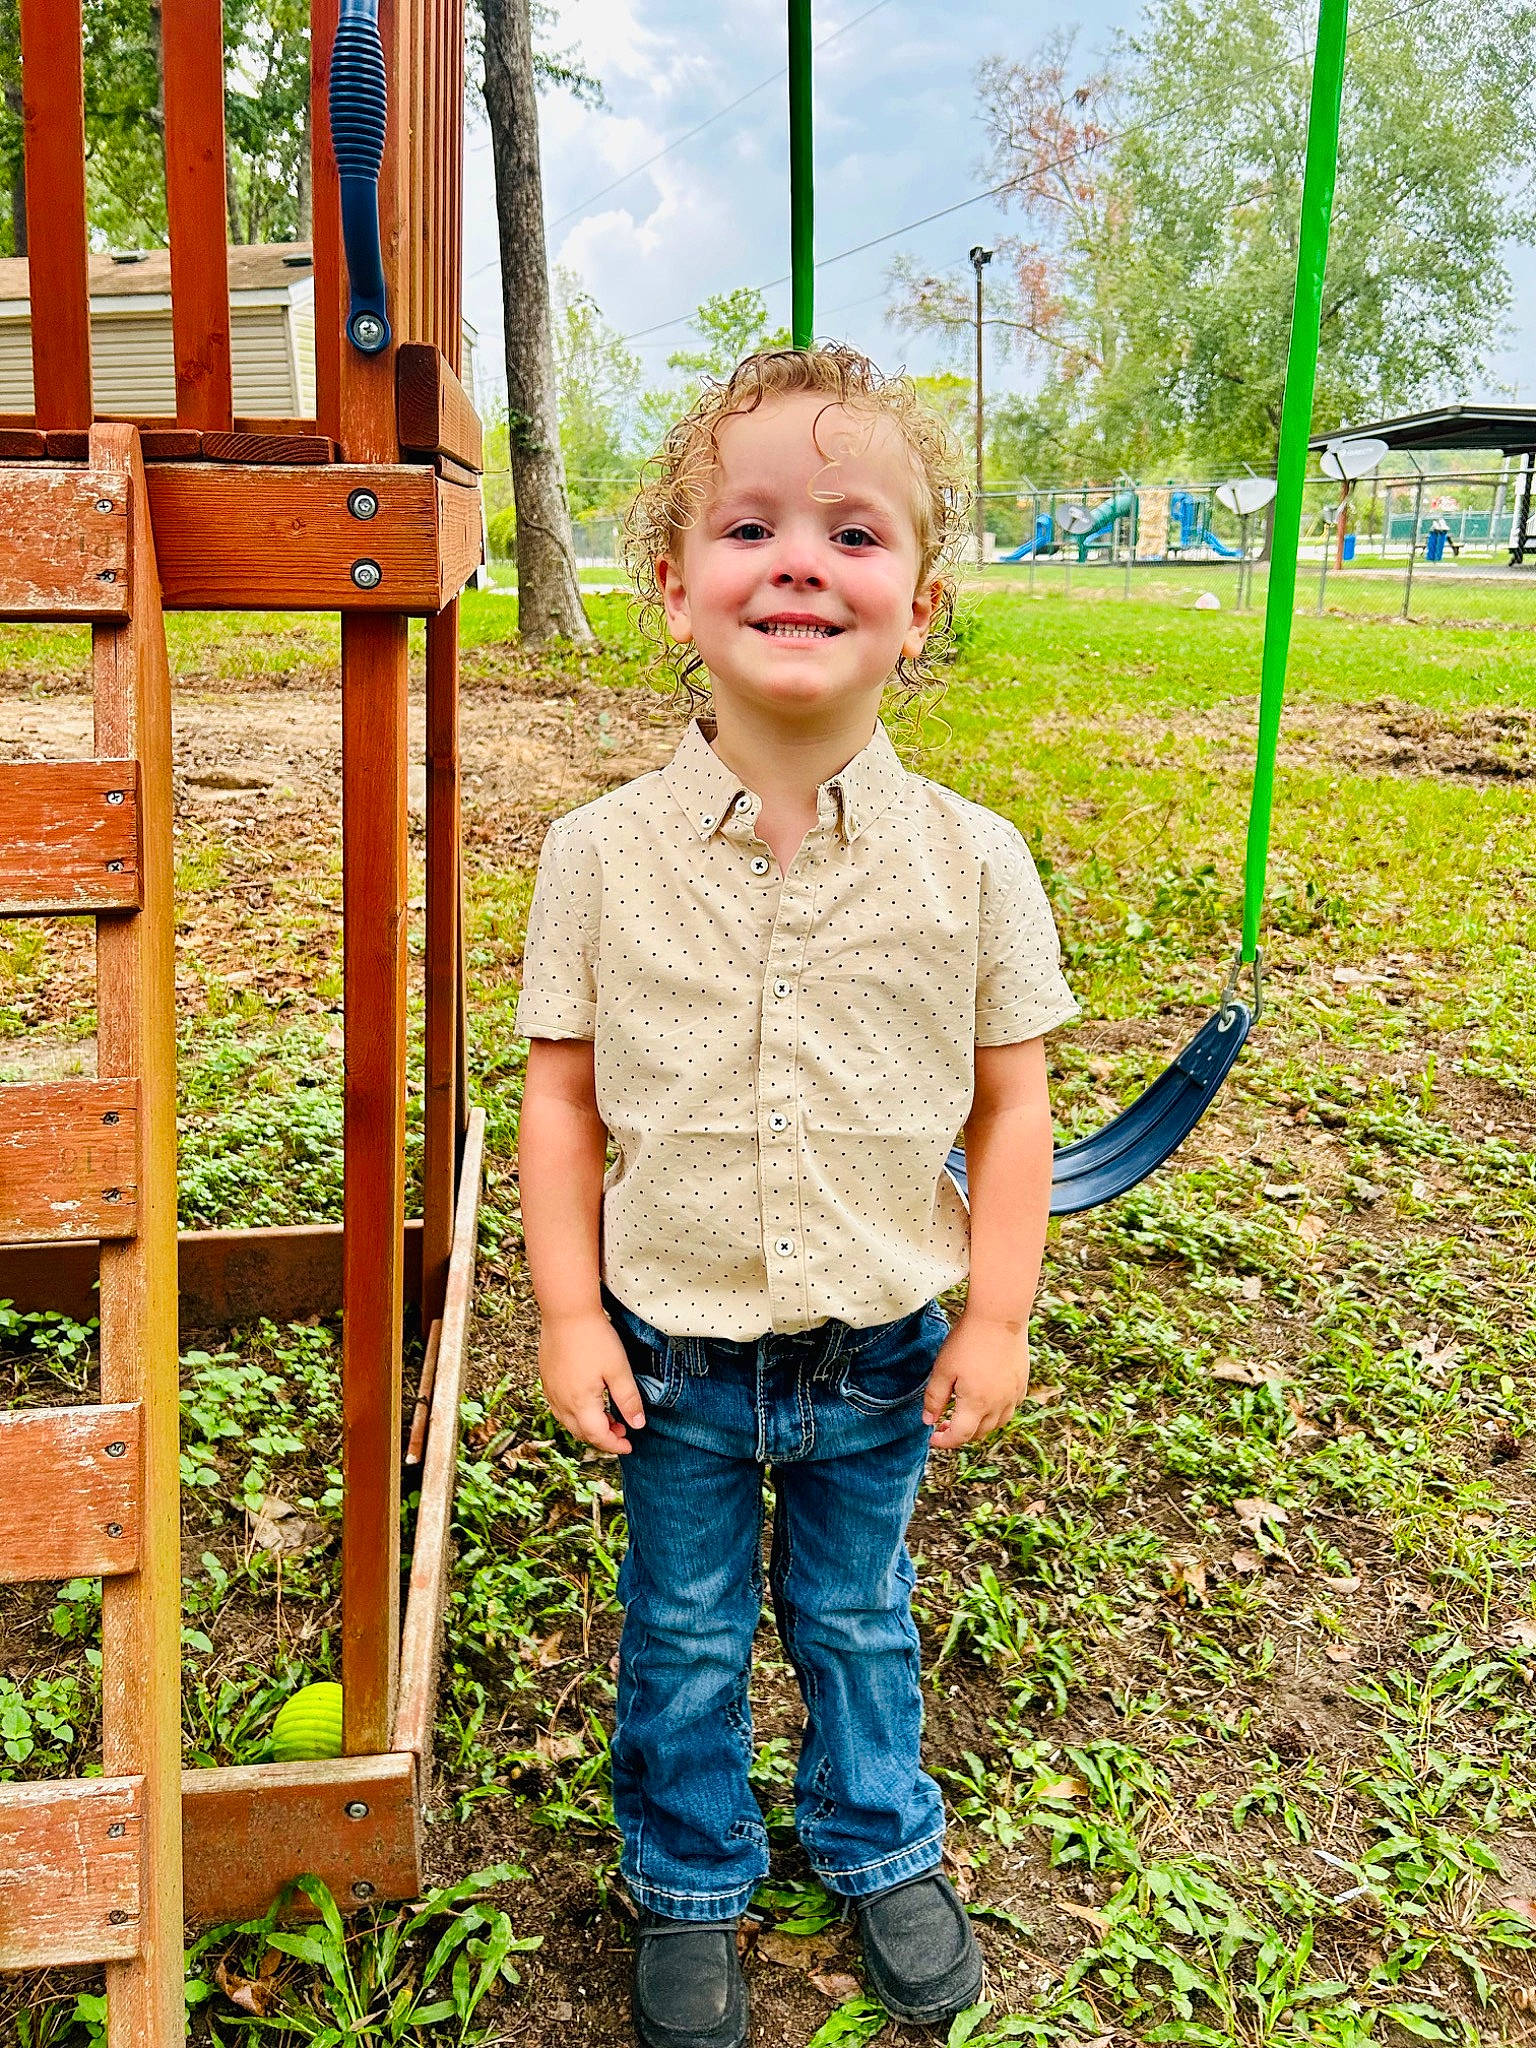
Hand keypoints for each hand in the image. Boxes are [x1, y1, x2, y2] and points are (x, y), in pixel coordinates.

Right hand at [539, 1310, 646, 1454]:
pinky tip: (588, 1400)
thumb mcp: (619, 1370)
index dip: (615, 1445)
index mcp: (581, 1403)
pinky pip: (559, 1407)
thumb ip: (628, 1400)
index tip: (629, 1445)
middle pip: (581, 1433)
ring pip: (568, 1421)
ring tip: (607, 1416)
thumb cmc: (594, 1338)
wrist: (566, 1311)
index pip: (598, 1437)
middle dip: (602, 1437)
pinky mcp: (547, 1379)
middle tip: (622, 1430)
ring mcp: (551, 1391)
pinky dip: (576, 1413)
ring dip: (588, 1426)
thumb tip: (637, 1425)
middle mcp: (561, 1402)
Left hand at [923, 1312, 1029, 1448]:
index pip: (960, 1436)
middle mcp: (997, 1405)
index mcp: (975, 1404)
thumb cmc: (968, 1341)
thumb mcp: (943, 1369)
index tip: (933, 1438)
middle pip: (978, 1433)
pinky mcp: (1021, 1384)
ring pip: (996, 1424)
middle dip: (960, 1434)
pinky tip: (986, 1400)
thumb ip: (934, 1398)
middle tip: (944, 1424)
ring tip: (965, 1414)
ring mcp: (1012, 1396)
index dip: (944, 1442)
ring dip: (979, 1426)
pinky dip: (996, 1413)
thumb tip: (929, 1421)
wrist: (999, 1317)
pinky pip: (1009, 1409)